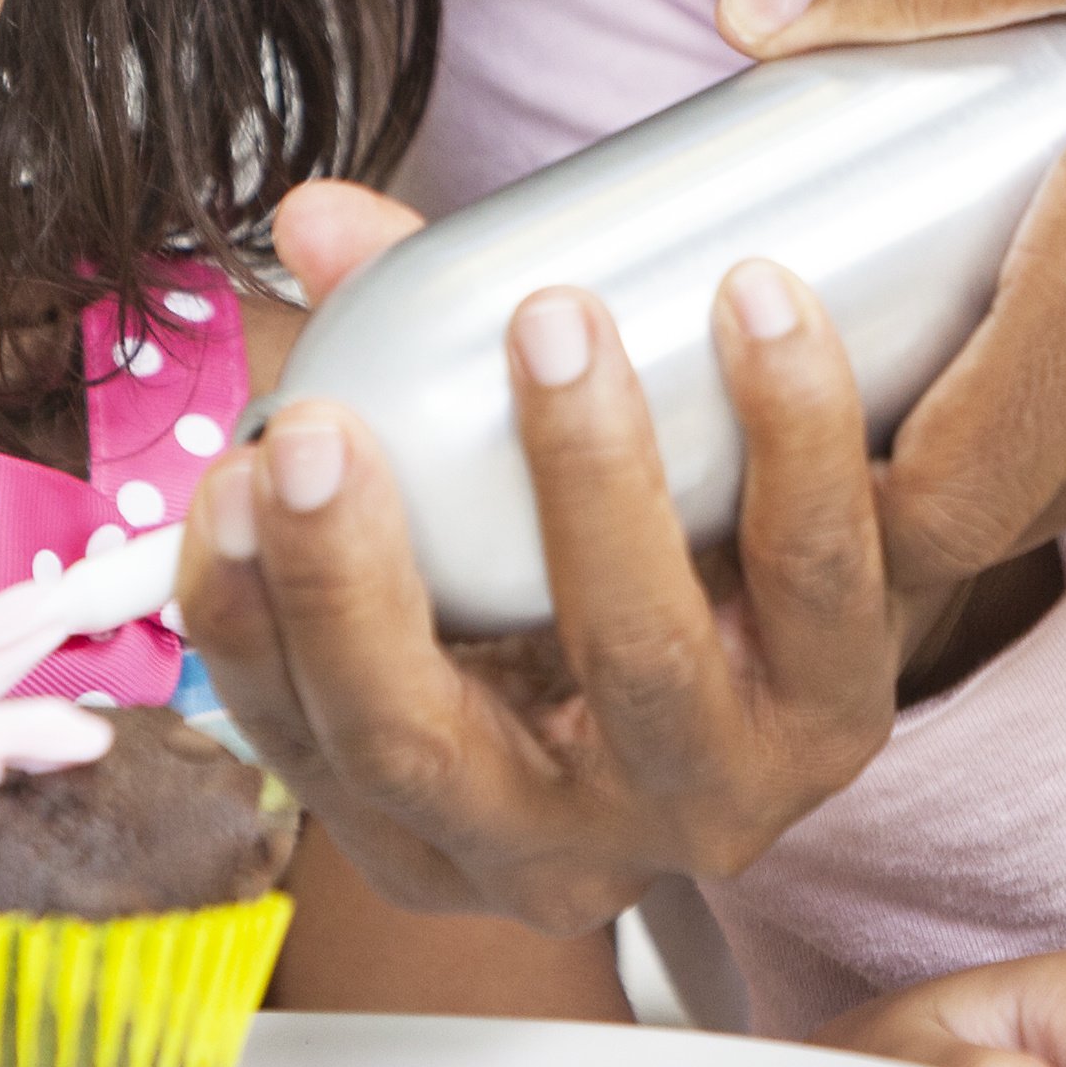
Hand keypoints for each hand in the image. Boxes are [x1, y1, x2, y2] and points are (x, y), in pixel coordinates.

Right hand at [181, 191, 922, 931]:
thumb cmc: (584, 579)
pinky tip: (763, 316)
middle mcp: (547, 847)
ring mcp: (700, 796)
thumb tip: (321, 219)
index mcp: (420, 815)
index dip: (243, 620)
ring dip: (585, 479)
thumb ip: (389, 357)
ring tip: (553, 319)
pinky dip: (793, 441)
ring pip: (635, 659)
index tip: (225, 472)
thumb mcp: (464, 518)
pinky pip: (821, 585)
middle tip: (319, 427)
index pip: (296, 740)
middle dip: (349, 586)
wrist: (794, 649)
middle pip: (418, 744)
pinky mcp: (841, 723)